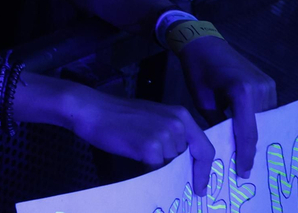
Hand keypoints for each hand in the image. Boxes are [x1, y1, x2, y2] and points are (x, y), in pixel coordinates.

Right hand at [66, 87, 215, 193]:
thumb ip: (172, 133)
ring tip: (138, 151)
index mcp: (181, 115)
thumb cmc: (119, 115)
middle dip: (175, 167)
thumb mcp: (154, 118)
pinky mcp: (150, 146)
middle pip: (186, 159)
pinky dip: (146, 169)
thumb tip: (183, 160)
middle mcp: (177, 124)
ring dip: (158, 165)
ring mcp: (164, 135)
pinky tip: (133, 156)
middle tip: (162, 171)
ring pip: (170, 165)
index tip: (200, 187)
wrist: (92, 110)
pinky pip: (155, 169)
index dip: (204, 171)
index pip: (205, 148)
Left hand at [178, 36, 276, 180]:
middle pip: (259, 127)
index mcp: (243, 92)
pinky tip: (248, 135)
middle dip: (252, 149)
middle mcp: (261, 88)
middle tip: (245, 170)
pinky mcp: (268, 83)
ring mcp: (268, 85)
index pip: (248, 132)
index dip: (246, 154)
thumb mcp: (202, 101)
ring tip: (246, 157)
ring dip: (256, 136)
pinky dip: (257, 122)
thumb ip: (217, 122)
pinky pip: (265, 109)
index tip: (243, 172)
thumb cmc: (197, 70)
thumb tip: (226, 144)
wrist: (203, 43)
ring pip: (264, 120)